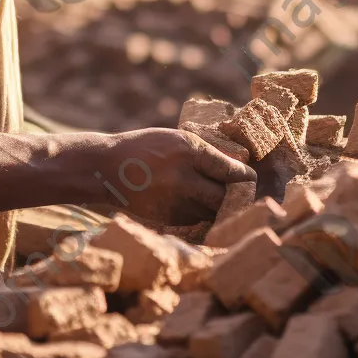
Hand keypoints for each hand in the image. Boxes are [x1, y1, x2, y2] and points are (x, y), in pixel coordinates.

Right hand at [97, 128, 254, 226]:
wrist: (108, 169)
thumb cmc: (145, 147)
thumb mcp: (176, 138)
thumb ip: (205, 153)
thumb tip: (237, 168)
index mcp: (189, 152)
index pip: (231, 171)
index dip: (245, 177)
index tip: (250, 178)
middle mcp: (185, 179)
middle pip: (225, 197)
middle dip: (235, 196)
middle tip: (240, 193)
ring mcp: (176, 202)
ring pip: (212, 211)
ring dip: (218, 206)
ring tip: (218, 198)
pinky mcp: (169, 219)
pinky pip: (196, 218)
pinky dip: (200, 212)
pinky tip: (194, 203)